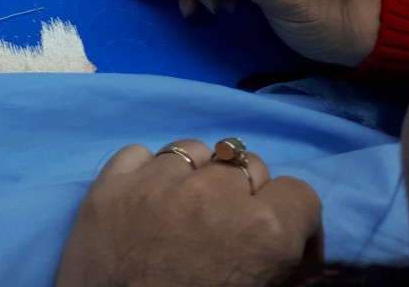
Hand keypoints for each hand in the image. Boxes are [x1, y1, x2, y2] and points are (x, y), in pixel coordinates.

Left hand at [57, 140, 321, 286]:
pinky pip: (139, 154)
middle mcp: (211, 195)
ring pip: (193, 151)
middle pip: (246, 166)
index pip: (299, 194)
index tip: (280, 242)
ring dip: (196, 176)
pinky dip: (146, 172)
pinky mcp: (109, 187)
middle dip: (243, 196)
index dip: (293, 220)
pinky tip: (146, 201)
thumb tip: (292, 241)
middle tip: (225, 231)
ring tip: (184, 211)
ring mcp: (155, 185)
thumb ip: (281, 258)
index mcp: (261, 232)